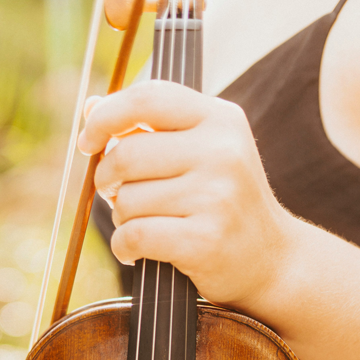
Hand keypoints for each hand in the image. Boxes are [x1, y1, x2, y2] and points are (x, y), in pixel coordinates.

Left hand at [78, 81, 297, 313]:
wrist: (271, 260)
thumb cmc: (225, 204)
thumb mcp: (201, 153)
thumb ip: (150, 128)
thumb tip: (91, 107)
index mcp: (220, 119)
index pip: (147, 98)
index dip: (105, 117)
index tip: (88, 141)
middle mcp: (222, 151)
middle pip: (126, 155)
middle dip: (108, 180)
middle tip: (118, 196)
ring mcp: (216, 196)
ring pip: (127, 200)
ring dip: (122, 218)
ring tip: (146, 226)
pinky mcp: (204, 240)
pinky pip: (134, 236)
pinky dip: (124, 247)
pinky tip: (136, 252)